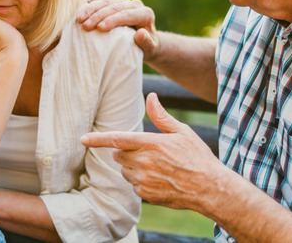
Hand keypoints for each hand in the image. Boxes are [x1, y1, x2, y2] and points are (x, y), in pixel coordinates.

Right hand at [77, 0, 158, 59]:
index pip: (127, 14)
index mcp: (145, 13)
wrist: (145, 41)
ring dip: (90, 9)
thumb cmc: (147, 49)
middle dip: (98, 16)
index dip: (113, 20)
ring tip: (78, 19)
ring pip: (104, 1)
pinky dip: (87, 2)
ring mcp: (122, 1)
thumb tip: (140, 34)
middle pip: (114, 7)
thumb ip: (147, 43)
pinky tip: (75, 7)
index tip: (100, 28)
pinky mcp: (112, 1)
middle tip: (85, 26)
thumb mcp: (151, 49)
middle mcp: (134, 4)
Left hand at [80, 93, 221, 209]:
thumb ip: (161, 116)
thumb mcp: (183, 132)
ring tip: (158, 166)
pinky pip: (133, 184)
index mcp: (152, 144)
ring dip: (133, 166)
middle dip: (127, 150)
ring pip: (125, 170)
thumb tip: (151, 96)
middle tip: (149, 151)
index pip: (118, 139)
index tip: (83, 139)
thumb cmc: (197, 157)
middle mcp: (144, 163)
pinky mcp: (146, 194)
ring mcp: (144, 180)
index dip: (98, 139)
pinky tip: (160, 178)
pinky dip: (141, 180)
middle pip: (119, 154)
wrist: (209, 188)